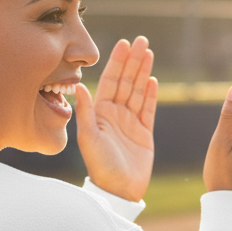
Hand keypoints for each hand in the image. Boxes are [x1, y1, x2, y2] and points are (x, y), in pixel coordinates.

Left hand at [75, 36, 157, 201]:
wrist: (118, 190)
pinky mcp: (144, 133)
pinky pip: (148, 109)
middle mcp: (115, 114)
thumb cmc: (100, 166)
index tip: (123, 43)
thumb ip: (85, 112)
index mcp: (101, 113)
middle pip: (126, 81)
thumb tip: (79, 86)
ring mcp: (131, 123)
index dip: (117, 62)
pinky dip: (151, 94)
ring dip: (143, 71)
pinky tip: (153, 79)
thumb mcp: (88, 138)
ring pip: (138, 91)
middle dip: (133, 60)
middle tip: (141, 40)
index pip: (110, 81)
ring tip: (148, 52)